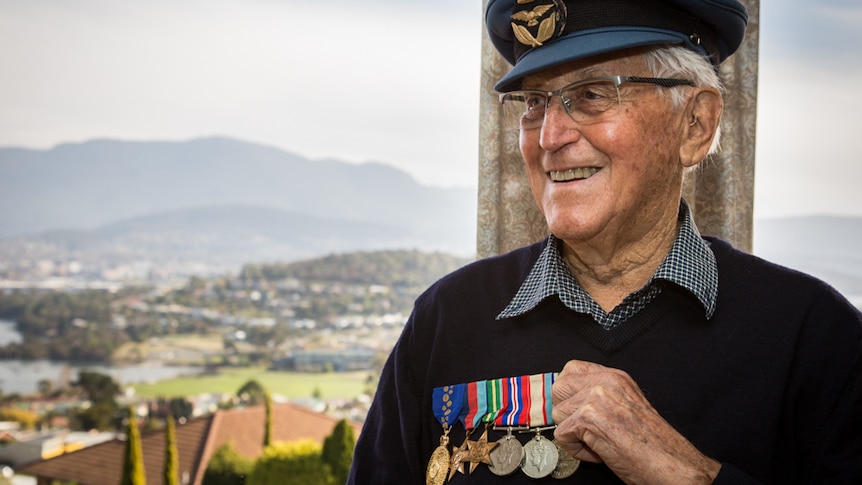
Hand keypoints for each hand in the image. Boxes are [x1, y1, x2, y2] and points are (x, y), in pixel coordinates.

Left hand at [551, 360, 720, 484]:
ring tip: (599, 442)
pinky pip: (561, 436)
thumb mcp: (627, 403)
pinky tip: (599, 451)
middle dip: (566, 412)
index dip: (568, 392)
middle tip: (587, 429)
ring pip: (557, 415)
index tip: (576, 408)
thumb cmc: (654, 443)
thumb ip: (601, 395)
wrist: (671, 463)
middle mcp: (604, 383)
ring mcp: (595, 398)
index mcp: (615, 377)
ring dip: (574, 435)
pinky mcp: (587, 419)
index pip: (571, 369)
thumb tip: (573, 398)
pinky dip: (577, 450)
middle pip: (558, 389)